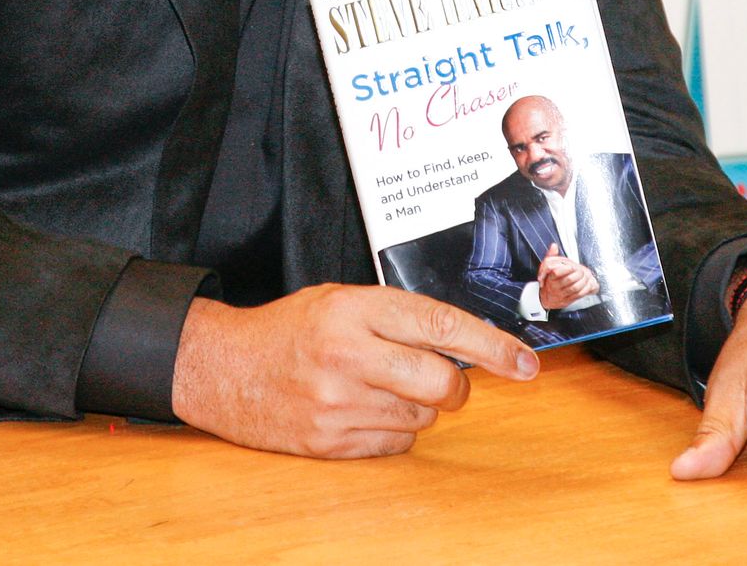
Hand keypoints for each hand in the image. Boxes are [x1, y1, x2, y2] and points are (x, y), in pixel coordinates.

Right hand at [171, 284, 537, 458]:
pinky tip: (362, 412)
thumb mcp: (340, 299)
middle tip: (443, 380)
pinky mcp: (330, 442)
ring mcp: (338, 403)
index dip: (492, 346)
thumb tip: (466, 346)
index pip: (441, 326)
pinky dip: (392, 433)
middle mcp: (348, 355)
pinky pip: (394, 446)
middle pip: (440, 382)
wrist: (222, 368)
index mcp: (354, 309)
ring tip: (379, 388)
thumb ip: (398, 317)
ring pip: (422, 418)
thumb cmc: (288, 329)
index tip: (524, 363)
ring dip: (417, 408)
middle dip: (455, 387)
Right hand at [536, 242, 599, 308]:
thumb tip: (554, 246)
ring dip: (584, 281)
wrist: (547, 298)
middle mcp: (555, 287)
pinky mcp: (569, 300)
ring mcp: (562, 294)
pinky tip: (589, 284)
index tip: (572, 266)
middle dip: (578, 273)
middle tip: (582, 270)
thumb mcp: (547, 267)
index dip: (566, 269)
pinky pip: (579, 295)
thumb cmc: (549, 280)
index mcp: (550, 278)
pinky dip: (586, 289)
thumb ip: (551, 255)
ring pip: (575, 288)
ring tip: (587, 275)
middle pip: (569, 280)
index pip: (556, 273)